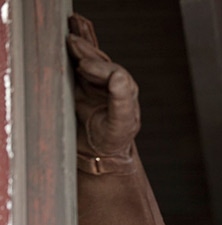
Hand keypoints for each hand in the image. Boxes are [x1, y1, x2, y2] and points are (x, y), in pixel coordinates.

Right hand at [67, 14, 139, 161]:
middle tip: (72, 43)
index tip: (83, 67)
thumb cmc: (112, 141)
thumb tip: (119, 76)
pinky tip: (64, 52)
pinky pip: (77, 70)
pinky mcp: (81, 89)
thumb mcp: (120, 125)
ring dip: (80, 51)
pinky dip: (71, 59)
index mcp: (125, 94)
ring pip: (89, 63)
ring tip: (68, 41)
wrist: (97, 155)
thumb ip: (123, 102)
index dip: (100, 69)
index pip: (115, 74)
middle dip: (88, 52)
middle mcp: (112, 87)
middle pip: (101, 64)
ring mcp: (96, 86)